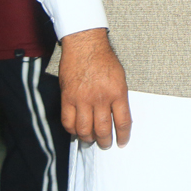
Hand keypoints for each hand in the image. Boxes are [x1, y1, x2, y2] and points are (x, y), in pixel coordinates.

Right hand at [58, 28, 131, 148]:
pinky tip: (76, 130)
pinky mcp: (67, 98)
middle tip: (105, 144)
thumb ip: (119, 97)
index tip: (122, 142)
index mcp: (117, 92)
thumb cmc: (104, 59)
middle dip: (105, 141)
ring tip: (90, 140)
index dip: (123, 136)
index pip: (123, 121)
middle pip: (102, 129)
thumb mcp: (120, 77)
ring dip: (88, 138)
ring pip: (84, 129)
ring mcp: (82, 99)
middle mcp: (100, 98)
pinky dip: (72, 130)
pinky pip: (68, 121)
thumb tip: (117, 116)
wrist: (85, 46)